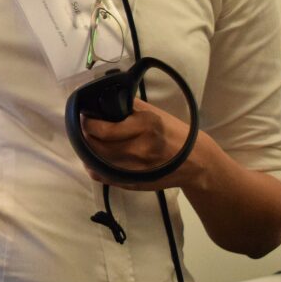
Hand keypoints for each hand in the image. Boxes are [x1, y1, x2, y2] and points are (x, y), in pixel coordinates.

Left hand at [81, 98, 204, 190]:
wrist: (196, 161)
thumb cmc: (173, 133)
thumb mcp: (153, 113)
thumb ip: (128, 106)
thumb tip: (102, 99)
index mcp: (143, 127)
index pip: (103, 129)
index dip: (88, 123)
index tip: (85, 117)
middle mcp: (138, 149)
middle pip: (96, 146)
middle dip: (85, 136)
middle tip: (84, 129)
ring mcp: (135, 169)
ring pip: (97, 162)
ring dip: (87, 151)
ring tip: (88, 141)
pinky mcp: (134, 183)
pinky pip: (104, 177)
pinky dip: (93, 168)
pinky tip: (93, 159)